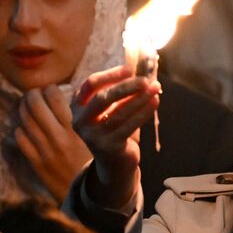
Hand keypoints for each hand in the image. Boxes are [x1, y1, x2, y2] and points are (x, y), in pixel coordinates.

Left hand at [16, 84, 95, 203]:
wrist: (95, 197)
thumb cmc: (104, 163)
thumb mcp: (109, 137)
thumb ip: (103, 116)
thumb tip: (94, 97)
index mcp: (78, 127)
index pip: (54, 96)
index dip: (49, 89)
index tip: (50, 89)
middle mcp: (59, 136)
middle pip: (34, 104)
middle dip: (32, 95)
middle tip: (34, 95)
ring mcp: (46, 150)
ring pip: (24, 120)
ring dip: (23, 110)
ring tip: (27, 108)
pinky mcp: (37, 164)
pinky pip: (20, 139)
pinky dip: (20, 130)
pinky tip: (26, 130)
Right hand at [72, 65, 160, 208]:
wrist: (114, 162)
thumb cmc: (112, 127)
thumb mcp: (109, 108)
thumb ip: (117, 91)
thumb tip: (138, 71)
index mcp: (77, 106)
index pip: (90, 84)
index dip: (110, 75)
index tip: (129, 69)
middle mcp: (80, 121)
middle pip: (102, 98)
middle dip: (126, 87)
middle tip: (145, 80)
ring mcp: (93, 136)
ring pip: (119, 112)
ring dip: (140, 99)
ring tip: (155, 88)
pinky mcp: (109, 147)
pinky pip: (129, 126)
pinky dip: (144, 112)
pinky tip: (154, 102)